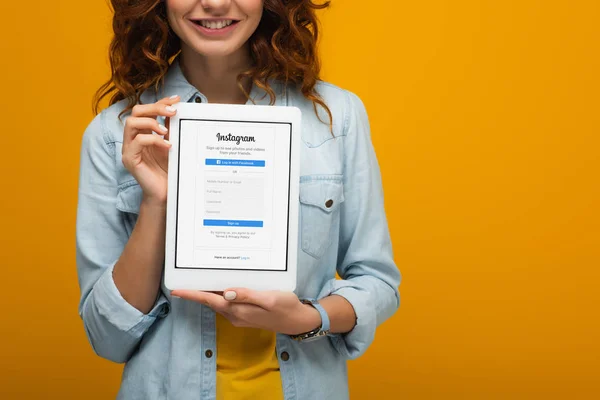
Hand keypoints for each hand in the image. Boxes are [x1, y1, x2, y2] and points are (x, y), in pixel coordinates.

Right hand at [121, 95, 179, 205]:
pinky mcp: (130, 159)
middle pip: (136, 111)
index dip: (160, 102)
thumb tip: (176, 109)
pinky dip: (153, 140)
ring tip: (166, 131)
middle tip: (172, 112)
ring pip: (131, 123)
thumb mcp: (171, 145)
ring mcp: (129, 149)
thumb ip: (170, 129)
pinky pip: (137, 141)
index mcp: (142, 133)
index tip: (177, 99)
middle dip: (155, 107)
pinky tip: (166, 146)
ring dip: (151, 122)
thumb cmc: (169, 171)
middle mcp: (132, 139)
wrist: (165, 193)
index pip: (147, 110)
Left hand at [171, 288, 321, 334]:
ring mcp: (240, 316)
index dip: (192, 295)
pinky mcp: (245, 315)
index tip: (176, 291)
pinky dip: (221, 294)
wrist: (297, 321)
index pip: (210, 300)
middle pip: (211, 301)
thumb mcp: (269, 298)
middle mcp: (235, 315)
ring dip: (208, 293)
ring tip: (198, 279)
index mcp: (238, 310)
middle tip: (184, 278)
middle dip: (196, 292)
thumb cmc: (285, 307)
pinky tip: (222, 286)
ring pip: (218, 303)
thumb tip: (225, 293)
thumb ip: (247, 295)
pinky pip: (227, 304)